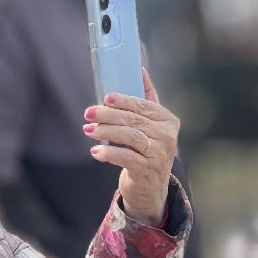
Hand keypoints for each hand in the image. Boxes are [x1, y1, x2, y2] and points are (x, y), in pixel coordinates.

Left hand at [84, 70, 179, 225]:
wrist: (151, 187)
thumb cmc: (148, 150)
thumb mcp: (152, 125)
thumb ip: (147, 99)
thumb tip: (140, 69)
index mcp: (168, 121)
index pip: (144, 106)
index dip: (124, 100)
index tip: (106, 98)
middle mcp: (168, 137)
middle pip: (134, 120)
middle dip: (108, 115)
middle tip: (88, 113)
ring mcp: (159, 154)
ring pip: (129, 137)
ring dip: (105, 132)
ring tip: (88, 130)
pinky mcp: (147, 170)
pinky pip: (125, 157)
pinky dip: (108, 153)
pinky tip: (95, 151)